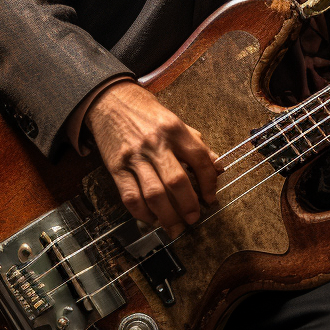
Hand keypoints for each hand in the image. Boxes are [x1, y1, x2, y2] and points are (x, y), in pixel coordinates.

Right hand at [85, 81, 222, 238]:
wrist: (110, 102)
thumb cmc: (147, 114)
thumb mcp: (176, 121)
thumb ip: (197, 144)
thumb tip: (218, 168)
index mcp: (175, 130)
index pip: (200, 159)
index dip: (209, 183)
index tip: (211, 199)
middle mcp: (155, 143)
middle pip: (177, 181)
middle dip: (189, 206)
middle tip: (194, 218)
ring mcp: (134, 157)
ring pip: (154, 194)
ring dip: (168, 216)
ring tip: (176, 226)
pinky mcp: (116, 168)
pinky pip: (131, 197)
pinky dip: (143, 213)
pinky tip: (153, 219)